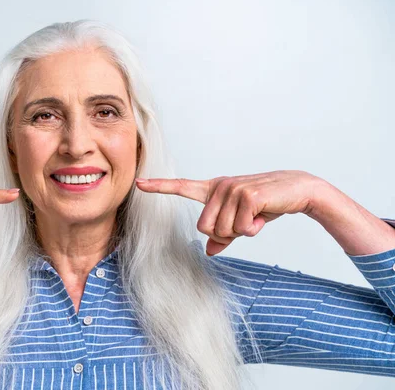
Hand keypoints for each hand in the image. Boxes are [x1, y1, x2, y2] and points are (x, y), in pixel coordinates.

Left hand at [135, 170, 323, 255]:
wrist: (297, 190)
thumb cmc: (267, 205)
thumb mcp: (242, 222)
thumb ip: (223, 236)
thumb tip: (209, 252)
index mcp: (214, 190)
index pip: (182, 187)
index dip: (160, 187)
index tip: (139, 184)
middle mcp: (219, 186)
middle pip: (204, 227)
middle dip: (224, 234)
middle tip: (244, 222)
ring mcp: (232, 189)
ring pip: (221, 230)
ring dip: (241, 231)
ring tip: (254, 216)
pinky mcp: (246, 195)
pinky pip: (240, 228)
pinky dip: (253, 229)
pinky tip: (262, 215)